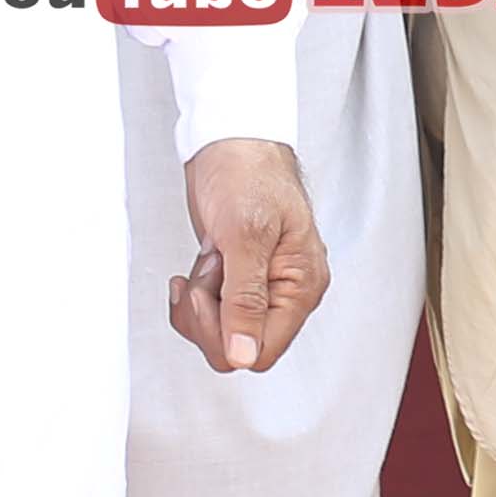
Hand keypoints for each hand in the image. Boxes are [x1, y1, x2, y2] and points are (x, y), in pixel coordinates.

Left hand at [171, 135, 326, 374]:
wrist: (231, 141)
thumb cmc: (249, 173)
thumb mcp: (245, 236)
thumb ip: (245, 300)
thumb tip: (245, 354)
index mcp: (302, 286)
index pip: (262, 351)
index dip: (226, 335)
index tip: (208, 297)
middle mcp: (286, 292)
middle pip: (237, 347)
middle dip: (207, 315)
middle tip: (208, 270)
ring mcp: (261, 287)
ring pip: (219, 332)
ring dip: (198, 301)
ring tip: (209, 258)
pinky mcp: (237, 280)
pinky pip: (210, 313)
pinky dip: (193, 294)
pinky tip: (201, 263)